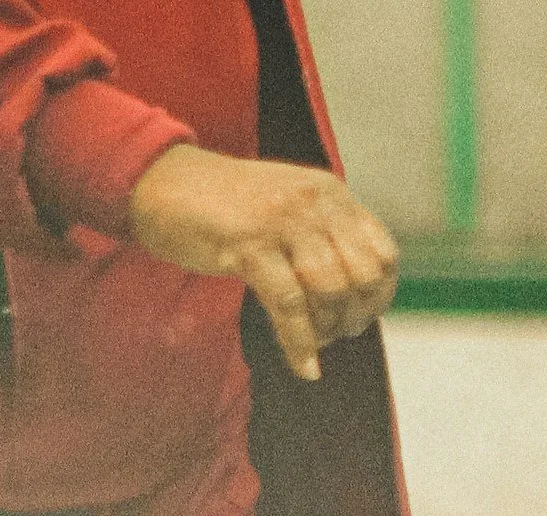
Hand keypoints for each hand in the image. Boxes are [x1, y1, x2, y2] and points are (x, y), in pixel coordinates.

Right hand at [126, 144, 398, 381]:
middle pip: (362, 275)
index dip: (380, 295)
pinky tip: (302, 366)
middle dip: (354, 316)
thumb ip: (324, 234)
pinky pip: (288, 306)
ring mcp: (281, 219)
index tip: (359, 318)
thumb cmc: (226, 204)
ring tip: (311, 344)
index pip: (383, 252)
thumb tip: (360, 295)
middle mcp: (313, 200)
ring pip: (329, 291)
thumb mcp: (288, 205)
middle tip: (333, 333)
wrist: (163, 180)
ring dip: (325, 330)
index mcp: (328, 191)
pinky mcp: (248, 243)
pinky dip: (299, 344)